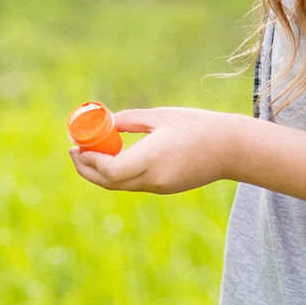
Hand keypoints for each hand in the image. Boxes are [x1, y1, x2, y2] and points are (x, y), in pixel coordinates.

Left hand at [67, 107, 240, 194]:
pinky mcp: (166, 188)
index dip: (90, 161)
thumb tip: (105, 123)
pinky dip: (118, 173)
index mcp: (153, 158)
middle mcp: (154, 178)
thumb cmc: (197, 126)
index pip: (112, 170)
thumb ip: (130, 121)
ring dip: (101, 172)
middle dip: (87, 169)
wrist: (231, 149)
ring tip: (88, 153)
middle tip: (74, 152)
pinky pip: (134, 184)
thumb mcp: (161, 116)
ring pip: (121, 186)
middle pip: (110, 183)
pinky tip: (113, 157)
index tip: (78, 146)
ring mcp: (160, 187)